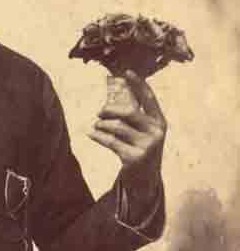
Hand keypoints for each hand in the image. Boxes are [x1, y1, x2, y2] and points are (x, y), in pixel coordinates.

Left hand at [90, 70, 166, 201]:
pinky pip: (110, 142)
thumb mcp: (144, 131)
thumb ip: (135, 115)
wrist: (145, 178)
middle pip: (128, 113)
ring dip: (102, 125)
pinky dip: (98, 136)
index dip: (138, 84)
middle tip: (99, 112)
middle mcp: (156, 132)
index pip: (149, 99)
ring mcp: (146, 146)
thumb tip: (120, 89)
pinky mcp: (134, 158)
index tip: (126, 72)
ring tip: (96, 125)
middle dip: (110, 110)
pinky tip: (91, 133)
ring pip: (117, 127)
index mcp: (160, 122)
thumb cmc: (141, 148)